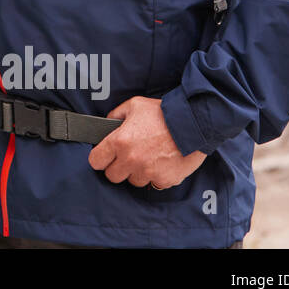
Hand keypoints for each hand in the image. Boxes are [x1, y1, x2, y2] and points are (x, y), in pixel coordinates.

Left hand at [87, 96, 206, 188]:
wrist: (193, 123)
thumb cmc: (163, 112)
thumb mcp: (134, 105)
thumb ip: (116, 115)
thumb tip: (108, 124)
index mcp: (119, 142)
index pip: (95, 161)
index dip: (99, 158)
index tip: (105, 156)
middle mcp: (131, 160)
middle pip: (112, 176)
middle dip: (118, 168)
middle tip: (127, 158)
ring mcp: (148, 172)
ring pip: (134, 181)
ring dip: (138, 173)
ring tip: (148, 158)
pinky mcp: (165, 180)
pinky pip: (154, 184)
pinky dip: (157, 176)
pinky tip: (162, 163)